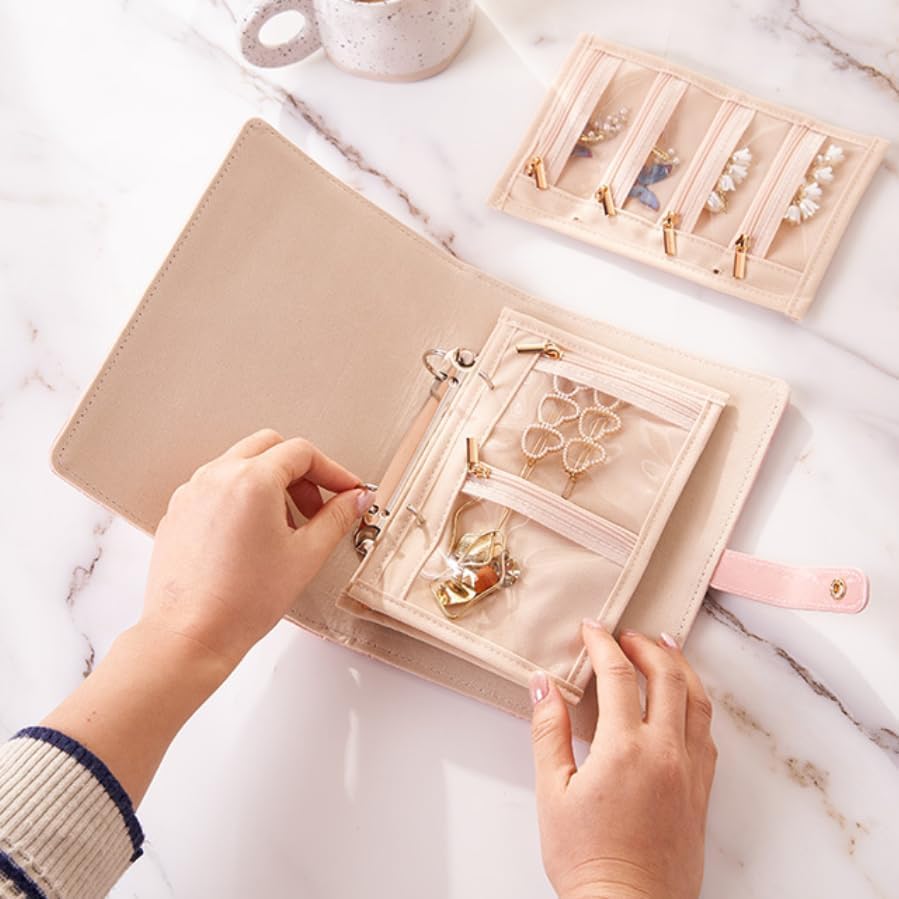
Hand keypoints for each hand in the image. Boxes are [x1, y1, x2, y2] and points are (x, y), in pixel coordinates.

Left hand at [141, 429, 372, 671]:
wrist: (191, 634)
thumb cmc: (241, 602)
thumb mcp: (306, 556)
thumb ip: (337, 518)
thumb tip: (354, 499)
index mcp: (252, 480)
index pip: (302, 452)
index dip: (332, 471)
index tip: (345, 491)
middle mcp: (218, 476)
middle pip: (270, 447)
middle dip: (301, 471)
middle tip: (316, 506)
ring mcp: (193, 491)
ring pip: (241, 463)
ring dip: (271, 482)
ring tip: (285, 526)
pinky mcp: (180, 510)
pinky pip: (218, 486)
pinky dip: (242, 496)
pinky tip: (254, 535)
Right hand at [529, 622, 715, 898]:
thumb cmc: (587, 859)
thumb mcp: (552, 793)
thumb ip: (549, 731)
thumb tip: (543, 685)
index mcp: (625, 748)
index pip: (618, 675)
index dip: (603, 644)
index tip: (591, 628)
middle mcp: (665, 752)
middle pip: (667, 677)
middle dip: (646, 647)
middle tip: (627, 634)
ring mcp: (689, 772)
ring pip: (697, 702)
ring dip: (681, 667)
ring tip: (667, 647)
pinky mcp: (701, 793)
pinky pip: (707, 734)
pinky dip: (696, 705)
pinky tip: (684, 702)